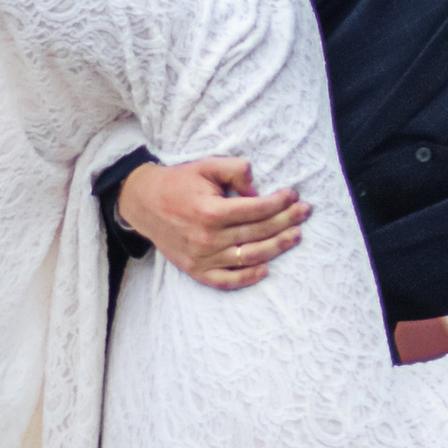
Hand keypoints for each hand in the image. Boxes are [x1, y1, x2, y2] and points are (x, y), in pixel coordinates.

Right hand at [117, 153, 307, 288]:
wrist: (143, 203)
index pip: (257, 209)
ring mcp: (202, 258)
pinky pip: (226, 280)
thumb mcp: (206, 166)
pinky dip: (247, 277)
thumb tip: (259, 190)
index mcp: (211, 210)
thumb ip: (235, 170)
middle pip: (258, 233)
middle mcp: (208, 238)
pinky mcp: (196, 270)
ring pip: (250, 256)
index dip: (280, 202)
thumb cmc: (179, 182)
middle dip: (286, 221)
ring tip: (296, 235)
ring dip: (277, 247)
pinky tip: (266, 267)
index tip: (294, 195)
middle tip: (305, 213)